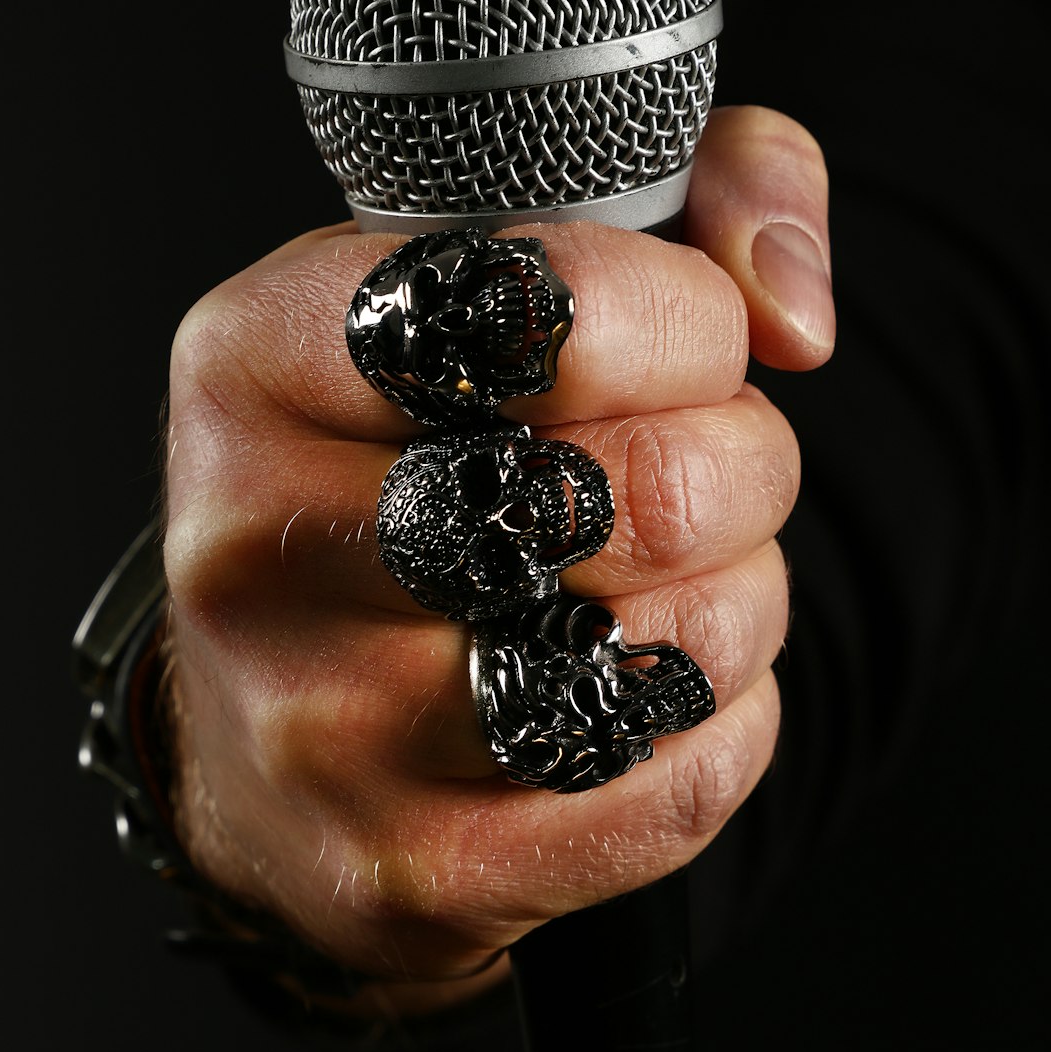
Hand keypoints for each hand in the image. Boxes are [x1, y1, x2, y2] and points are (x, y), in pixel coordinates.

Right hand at [160, 107, 831, 1018]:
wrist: (272, 733)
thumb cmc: (414, 469)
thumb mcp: (503, 272)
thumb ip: (698, 186)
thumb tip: (796, 308)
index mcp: (255, 357)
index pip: (542, 301)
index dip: (690, 322)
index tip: (696, 342)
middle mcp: (256, 542)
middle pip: (638, 493)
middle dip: (744, 469)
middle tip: (717, 468)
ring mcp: (320, 725)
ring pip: (666, 653)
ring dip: (741, 607)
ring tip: (683, 580)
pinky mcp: (403, 865)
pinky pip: (674, 787)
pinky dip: (722, 726)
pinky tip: (659, 693)